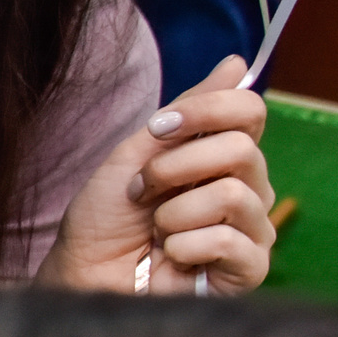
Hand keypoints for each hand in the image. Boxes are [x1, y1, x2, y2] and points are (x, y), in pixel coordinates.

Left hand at [40, 57, 274, 295]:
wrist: (84, 274)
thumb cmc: (106, 218)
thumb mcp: (137, 153)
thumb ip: (188, 111)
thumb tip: (237, 62)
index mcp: (222, 157)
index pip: (248, 111)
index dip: (205, 111)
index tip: (157, 129)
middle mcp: (247, 189)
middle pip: (242, 149)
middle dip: (174, 168)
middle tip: (143, 191)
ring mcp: (252, 230)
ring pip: (234, 194)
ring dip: (174, 212)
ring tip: (156, 231)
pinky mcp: (250, 270)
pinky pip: (231, 241)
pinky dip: (184, 246)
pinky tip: (171, 258)